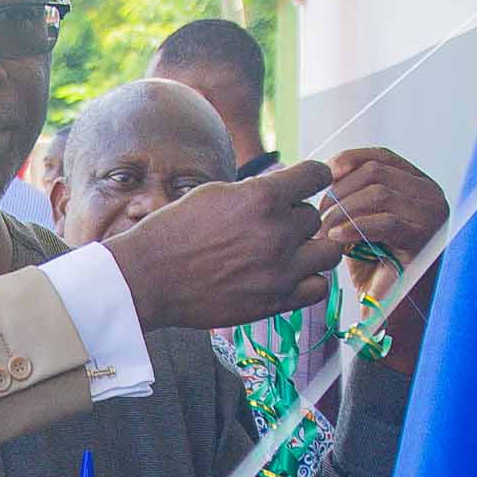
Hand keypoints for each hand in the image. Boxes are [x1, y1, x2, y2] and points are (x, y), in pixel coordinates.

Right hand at [102, 161, 349, 334]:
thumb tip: (284, 191)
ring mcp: (280, 270)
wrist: (149, 278)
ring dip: (311, 248)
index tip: (307, 183)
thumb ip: (256, 191)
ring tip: (290, 251)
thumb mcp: (215, 193)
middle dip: (296, 219)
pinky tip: (290, 276)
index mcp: (262, 197)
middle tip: (273, 227)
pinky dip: (310, 280)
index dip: (313, 177)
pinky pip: (319, 288)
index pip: (316, 175)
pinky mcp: (275, 301)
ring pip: (328, 252)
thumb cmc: (174, 231)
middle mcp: (277, 232)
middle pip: (315, 217)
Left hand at [320, 148, 447, 353]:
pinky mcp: (425, 238)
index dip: (349, 160)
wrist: (394, 312)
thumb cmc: (376, 269)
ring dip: (344, 210)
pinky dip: (355, 227)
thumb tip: (324, 172)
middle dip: (340, 190)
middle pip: (376, 172)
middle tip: (318, 215)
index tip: (323, 175)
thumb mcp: (360, 223)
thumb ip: (353, 197)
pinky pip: (385, 222)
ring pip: (379, 194)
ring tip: (325, 231)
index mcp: (417, 185)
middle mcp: (431, 195)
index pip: (381, 157)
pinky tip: (335, 239)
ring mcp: (432, 215)